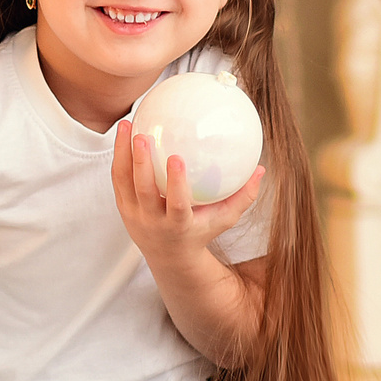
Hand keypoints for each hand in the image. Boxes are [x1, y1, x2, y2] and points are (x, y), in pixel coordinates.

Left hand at [111, 122, 265, 269]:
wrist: (169, 256)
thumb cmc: (201, 231)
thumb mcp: (224, 219)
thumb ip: (243, 196)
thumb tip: (261, 169)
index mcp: (177, 225)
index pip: (175, 205)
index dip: (175, 183)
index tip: (176, 159)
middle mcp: (152, 220)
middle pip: (142, 191)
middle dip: (141, 164)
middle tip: (143, 136)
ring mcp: (133, 214)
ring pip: (124, 181)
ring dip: (123, 152)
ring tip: (128, 124)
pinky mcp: (122, 206)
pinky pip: (118, 178)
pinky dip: (119, 155)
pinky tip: (125, 131)